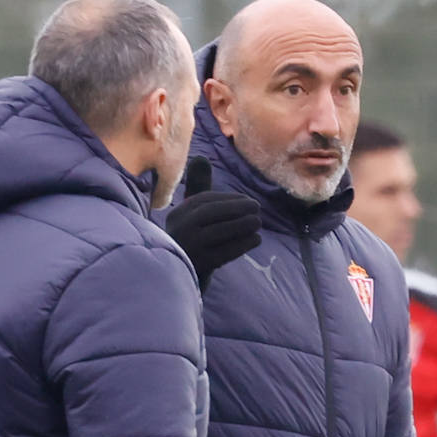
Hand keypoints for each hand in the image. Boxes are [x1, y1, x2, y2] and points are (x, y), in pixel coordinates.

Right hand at [165, 157, 261, 290]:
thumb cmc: (191, 240)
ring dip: (242, 225)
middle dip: (236, 208)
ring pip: (218, 232)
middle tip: (257, 208)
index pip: (204, 201)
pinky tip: (256, 239)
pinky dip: (242, 244)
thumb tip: (201, 157)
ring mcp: (189, 248)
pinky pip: (224, 252)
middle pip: (210, 214)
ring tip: (258, 222)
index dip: (229, 199)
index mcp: (178, 215)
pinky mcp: (200, 265)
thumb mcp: (191, 214)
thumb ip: (198, 186)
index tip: (247, 201)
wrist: (180, 279)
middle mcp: (179, 229)